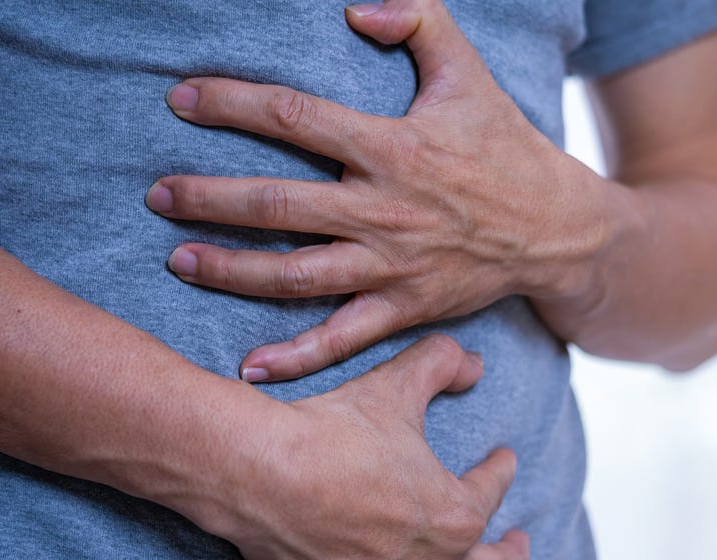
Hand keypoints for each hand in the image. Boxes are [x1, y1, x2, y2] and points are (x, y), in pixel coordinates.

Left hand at [146, 0, 608, 381]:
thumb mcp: (468, 72)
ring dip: (232, 270)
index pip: (295, 119)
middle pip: (278, 207)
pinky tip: (249, 366)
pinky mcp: (403, 310)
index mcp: (392, 147)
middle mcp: (384, 211)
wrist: (558, 229)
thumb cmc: (504, 145)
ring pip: (296, 276)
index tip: (181, 100)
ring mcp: (391, 267)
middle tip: (157, 194)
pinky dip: (296, 357)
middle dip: (209, 199)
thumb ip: (419, 21)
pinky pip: (341, 338)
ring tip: (180, 260)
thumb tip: (357, 3)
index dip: (232, 105)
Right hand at [200, 334, 528, 559]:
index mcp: (457, 514)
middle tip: (519, 546)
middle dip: (511, 556)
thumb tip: (475, 362)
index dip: (499, 470)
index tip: (501, 460)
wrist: (261, 475)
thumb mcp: (397, 384)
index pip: (492, 492)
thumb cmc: (331, 431)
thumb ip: (442, 364)